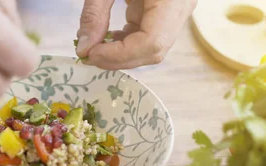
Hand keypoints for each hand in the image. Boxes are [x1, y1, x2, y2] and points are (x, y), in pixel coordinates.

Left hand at [76, 0, 196, 69]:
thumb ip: (95, 13)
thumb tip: (84, 49)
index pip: (152, 42)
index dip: (121, 55)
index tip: (92, 53)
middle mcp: (181, 6)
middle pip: (154, 50)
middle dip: (119, 59)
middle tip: (88, 55)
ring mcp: (176, 10)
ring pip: (152, 47)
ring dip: (121, 54)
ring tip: (94, 47)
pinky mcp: (166, 10)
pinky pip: (149, 35)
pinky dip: (126, 42)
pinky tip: (106, 38)